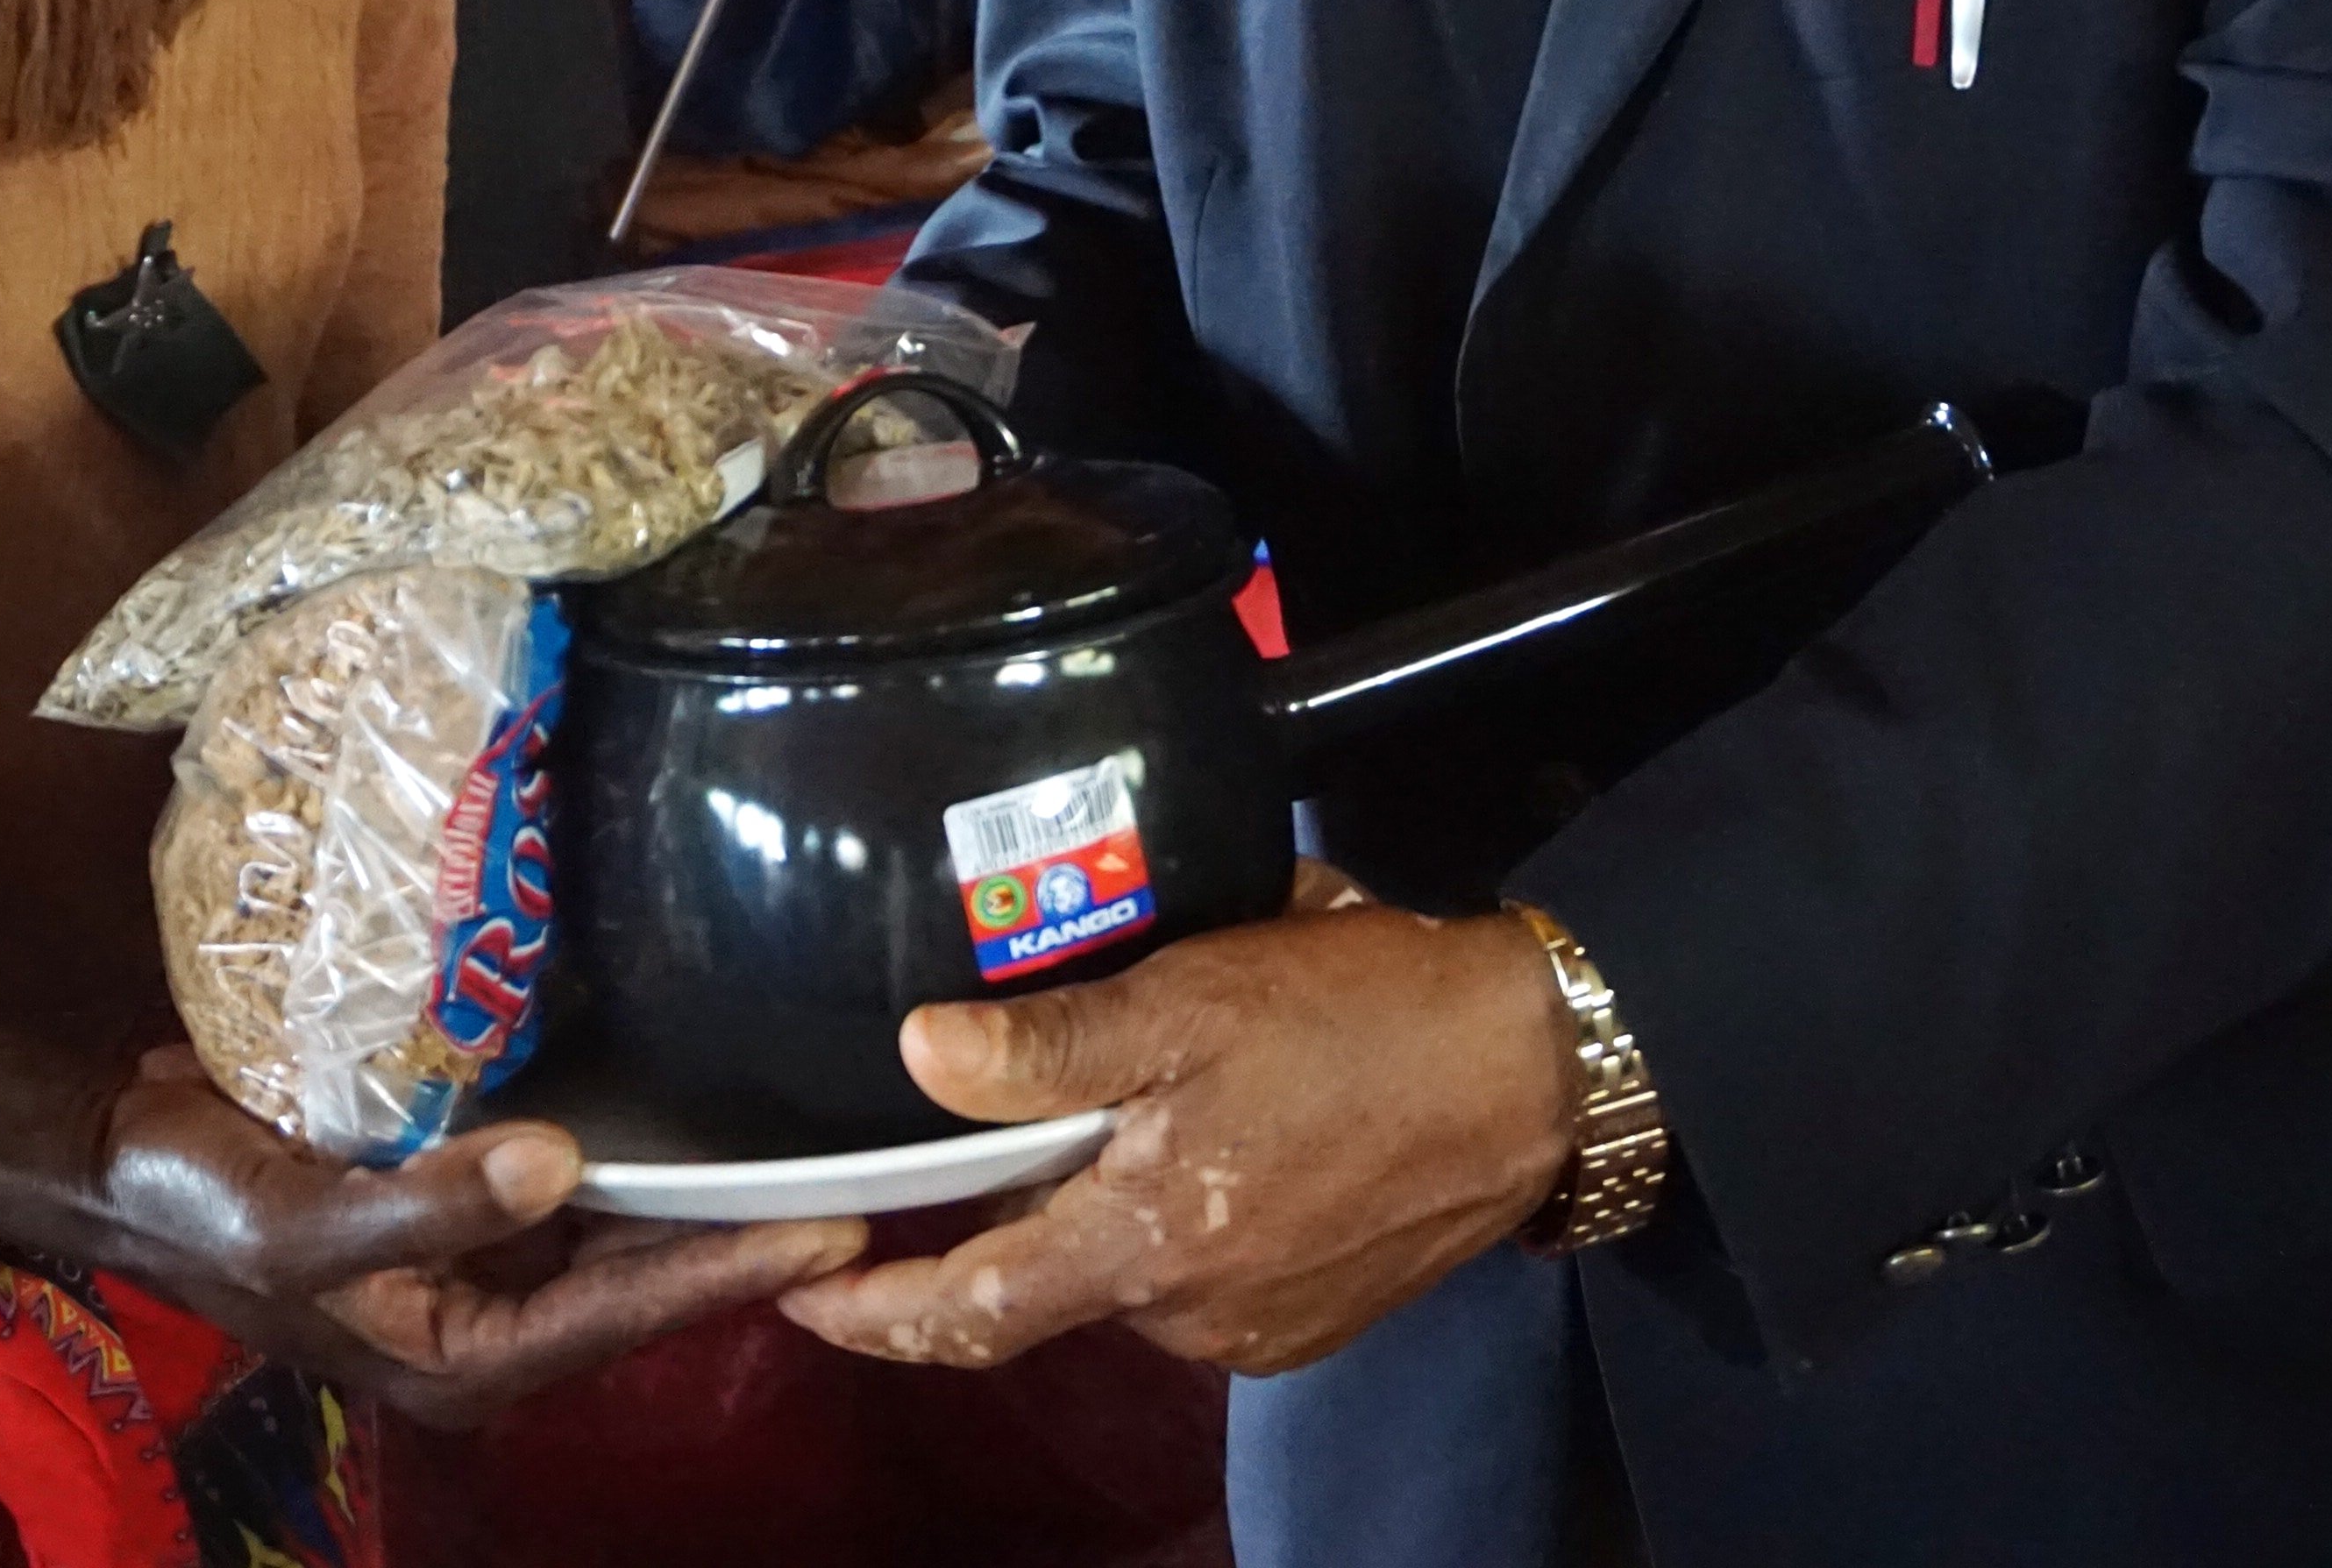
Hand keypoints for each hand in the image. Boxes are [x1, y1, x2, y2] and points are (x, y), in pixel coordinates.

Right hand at [0, 990, 855, 1430]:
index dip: (733, 1264)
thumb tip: (557, 1164)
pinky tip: (705, 1106)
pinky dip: (641, 1155)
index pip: (628, 1309)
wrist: (122, 1158)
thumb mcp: (301, 1214)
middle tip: (867, 1180)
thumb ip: (430, 1200)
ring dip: (707, 1195)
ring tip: (817, 1141)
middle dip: (749, 1238)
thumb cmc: (203, 1198)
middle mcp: (489, 1323)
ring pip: (625, 1234)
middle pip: (648, 1280)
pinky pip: (581, 1189)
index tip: (837, 1224)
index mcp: (461, 1355)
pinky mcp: (473, 1207)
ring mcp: (485, 1265)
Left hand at [777, 867, 1579, 1374]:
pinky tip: (1222, 1129)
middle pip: (1047, 1277)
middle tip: (1021, 1096)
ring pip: (1126, 1267)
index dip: (871, 1317)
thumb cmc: (1360, 1020)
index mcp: (1144, 1247)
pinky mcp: (1309, 1318)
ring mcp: (1254, 1328)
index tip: (800, 1293)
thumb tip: (920, 1057)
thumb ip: (1052, 1047)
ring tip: (1154, 1081)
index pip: (966, 1315)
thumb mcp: (1195, 1001)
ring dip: (1111, 1195)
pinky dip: (1178, 1213)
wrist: (1531, 1072)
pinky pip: (1200, 1274)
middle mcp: (1187, 1316)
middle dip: (1017, 1201)